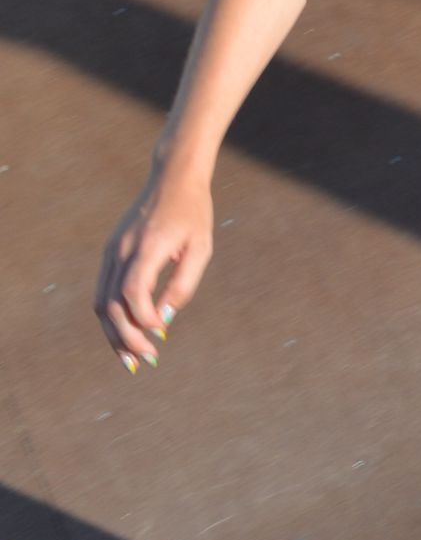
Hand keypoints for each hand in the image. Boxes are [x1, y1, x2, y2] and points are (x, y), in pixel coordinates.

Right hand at [95, 169, 212, 373]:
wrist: (173, 178)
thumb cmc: (193, 213)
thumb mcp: (200, 248)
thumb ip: (183, 285)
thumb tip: (164, 321)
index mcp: (147, 246)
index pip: (132, 292)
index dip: (143, 320)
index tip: (162, 334)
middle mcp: (122, 249)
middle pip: (110, 305)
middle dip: (125, 338)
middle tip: (145, 362)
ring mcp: (112, 250)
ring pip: (101, 302)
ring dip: (113, 334)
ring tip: (130, 359)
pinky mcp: (111, 252)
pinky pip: (103, 291)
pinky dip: (111, 317)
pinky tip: (126, 334)